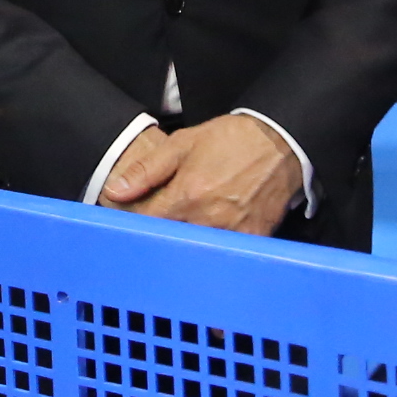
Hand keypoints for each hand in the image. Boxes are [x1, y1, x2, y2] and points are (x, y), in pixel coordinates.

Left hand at [102, 113, 301, 235]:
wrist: (281, 142)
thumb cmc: (233, 140)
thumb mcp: (183, 144)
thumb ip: (147, 170)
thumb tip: (116, 191)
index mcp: (187, 196)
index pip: (146, 224)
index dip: (135, 223)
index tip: (134, 219)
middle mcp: (208, 219)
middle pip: (169, 242)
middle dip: (159, 236)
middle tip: (160, 226)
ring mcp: (232, 232)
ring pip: (195, 252)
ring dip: (185, 246)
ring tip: (187, 232)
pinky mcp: (252, 239)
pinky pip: (225, 255)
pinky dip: (214, 252)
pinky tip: (212, 239)